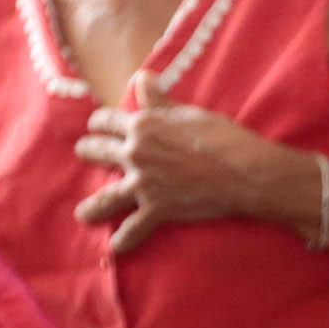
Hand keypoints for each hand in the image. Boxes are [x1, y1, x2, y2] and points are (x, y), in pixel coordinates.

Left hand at [70, 103, 289, 255]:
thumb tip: (141, 78)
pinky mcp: (159, 208)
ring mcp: (144, 184)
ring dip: (93, 206)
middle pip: (98, 151)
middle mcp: (135, 154)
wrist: (245, 172)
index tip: (99, 126)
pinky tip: (115, 249)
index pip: (105, 121)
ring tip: (83, 214)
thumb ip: (158, 99)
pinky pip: (136, 227)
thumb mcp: (186, 112)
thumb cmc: (221, 137)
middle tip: (86, 154)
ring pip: (107, 196)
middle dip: (90, 152)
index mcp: (140, 125)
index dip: (100, 123)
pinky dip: (126, 240)